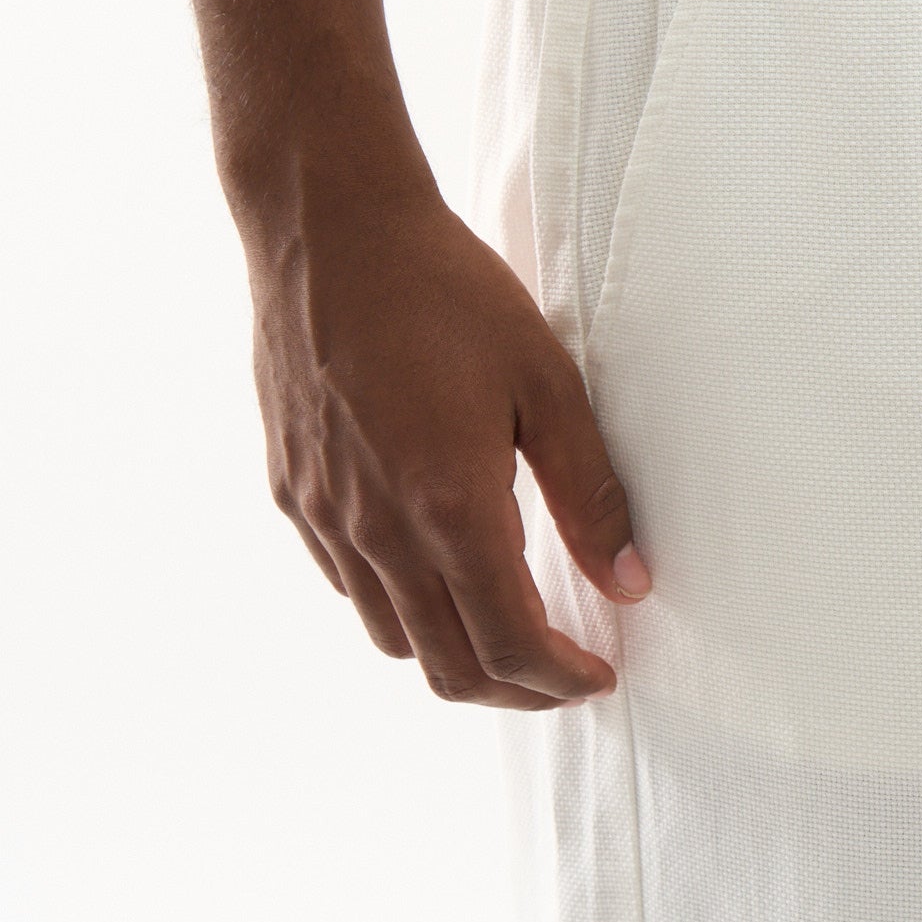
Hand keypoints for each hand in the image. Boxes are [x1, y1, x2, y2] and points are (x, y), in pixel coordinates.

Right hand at [246, 172, 645, 706]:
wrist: (331, 231)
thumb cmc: (446, 292)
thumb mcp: (547, 382)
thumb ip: (591, 492)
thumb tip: (629, 582)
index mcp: (448, 507)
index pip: (508, 644)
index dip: (560, 680)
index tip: (599, 677)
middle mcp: (377, 530)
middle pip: (446, 666)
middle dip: (515, 690)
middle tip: (565, 676)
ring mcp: (324, 515)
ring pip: (391, 636)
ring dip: (456, 655)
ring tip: (510, 632)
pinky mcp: (292, 492)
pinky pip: (350, 586)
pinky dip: (402, 608)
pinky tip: (440, 572)